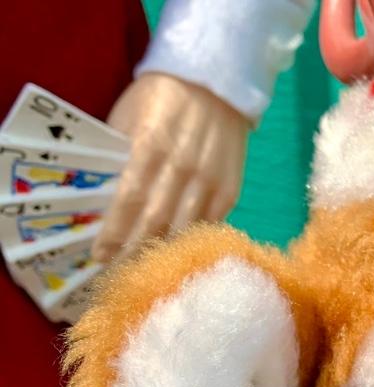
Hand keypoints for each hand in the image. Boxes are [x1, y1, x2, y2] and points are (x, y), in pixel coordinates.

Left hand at [93, 73, 250, 263]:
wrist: (215, 84)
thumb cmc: (161, 97)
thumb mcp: (129, 117)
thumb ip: (119, 156)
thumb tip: (104, 198)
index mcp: (150, 146)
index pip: (129, 200)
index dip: (114, 233)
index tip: (99, 255)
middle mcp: (182, 168)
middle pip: (155, 222)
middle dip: (134, 250)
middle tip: (118, 272)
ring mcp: (210, 182)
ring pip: (183, 229)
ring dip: (162, 252)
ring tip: (144, 269)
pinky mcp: (229, 192)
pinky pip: (207, 225)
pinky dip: (189, 241)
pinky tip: (174, 252)